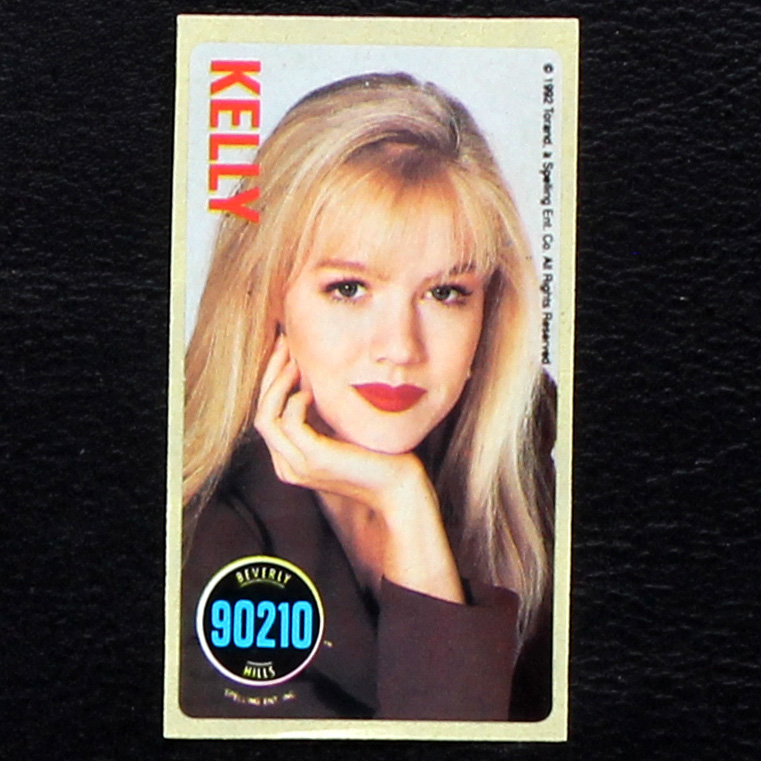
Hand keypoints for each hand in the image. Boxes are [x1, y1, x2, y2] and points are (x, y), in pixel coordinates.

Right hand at [254, 335, 464, 602]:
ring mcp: (297, 465)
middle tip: (284, 344)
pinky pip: (289, 424)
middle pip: (261, 413)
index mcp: (291, 458)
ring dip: (277, 385)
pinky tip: (311, 392)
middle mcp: (287, 464)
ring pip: (266, 418)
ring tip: (295, 362)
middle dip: (270, 375)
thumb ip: (321, 412)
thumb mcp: (340, 429)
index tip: (285, 350)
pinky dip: (295, 403)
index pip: (267, 414)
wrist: (398, 487)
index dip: (271, 380)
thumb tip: (311, 373)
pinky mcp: (313, 460)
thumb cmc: (376, 455)